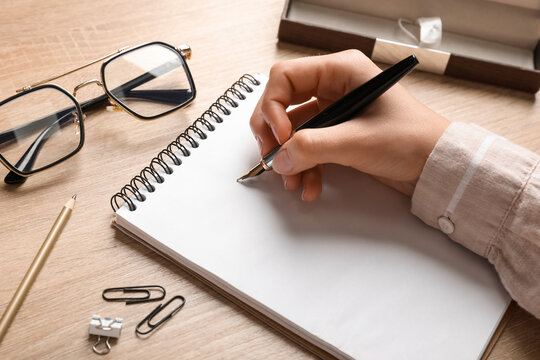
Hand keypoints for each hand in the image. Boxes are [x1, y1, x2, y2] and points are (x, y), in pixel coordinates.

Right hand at [250, 50, 449, 200]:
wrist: (437, 167)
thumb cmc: (414, 140)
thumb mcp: (359, 141)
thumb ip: (314, 147)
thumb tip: (280, 159)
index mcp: (341, 71)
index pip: (285, 78)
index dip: (273, 107)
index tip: (280, 137)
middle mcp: (334, 87)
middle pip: (283, 104)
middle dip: (275, 135)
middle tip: (275, 159)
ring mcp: (334, 112)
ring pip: (293, 131)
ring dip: (289, 157)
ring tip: (292, 181)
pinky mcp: (337, 134)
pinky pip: (308, 148)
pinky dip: (305, 167)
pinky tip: (309, 186)